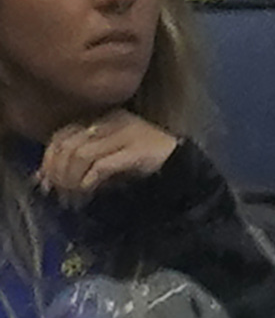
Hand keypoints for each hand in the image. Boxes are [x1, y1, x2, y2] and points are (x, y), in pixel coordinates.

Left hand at [35, 112, 180, 201]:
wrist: (189, 172)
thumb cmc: (146, 169)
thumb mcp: (108, 163)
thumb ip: (80, 165)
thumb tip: (42, 178)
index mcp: (104, 119)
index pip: (62, 133)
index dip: (48, 159)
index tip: (45, 183)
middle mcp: (112, 121)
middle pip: (68, 143)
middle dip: (57, 171)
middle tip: (58, 194)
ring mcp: (127, 134)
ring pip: (80, 153)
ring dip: (71, 178)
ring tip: (73, 198)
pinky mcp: (138, 150)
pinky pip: (101, 165)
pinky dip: (88, 181)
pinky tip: (88, 193)